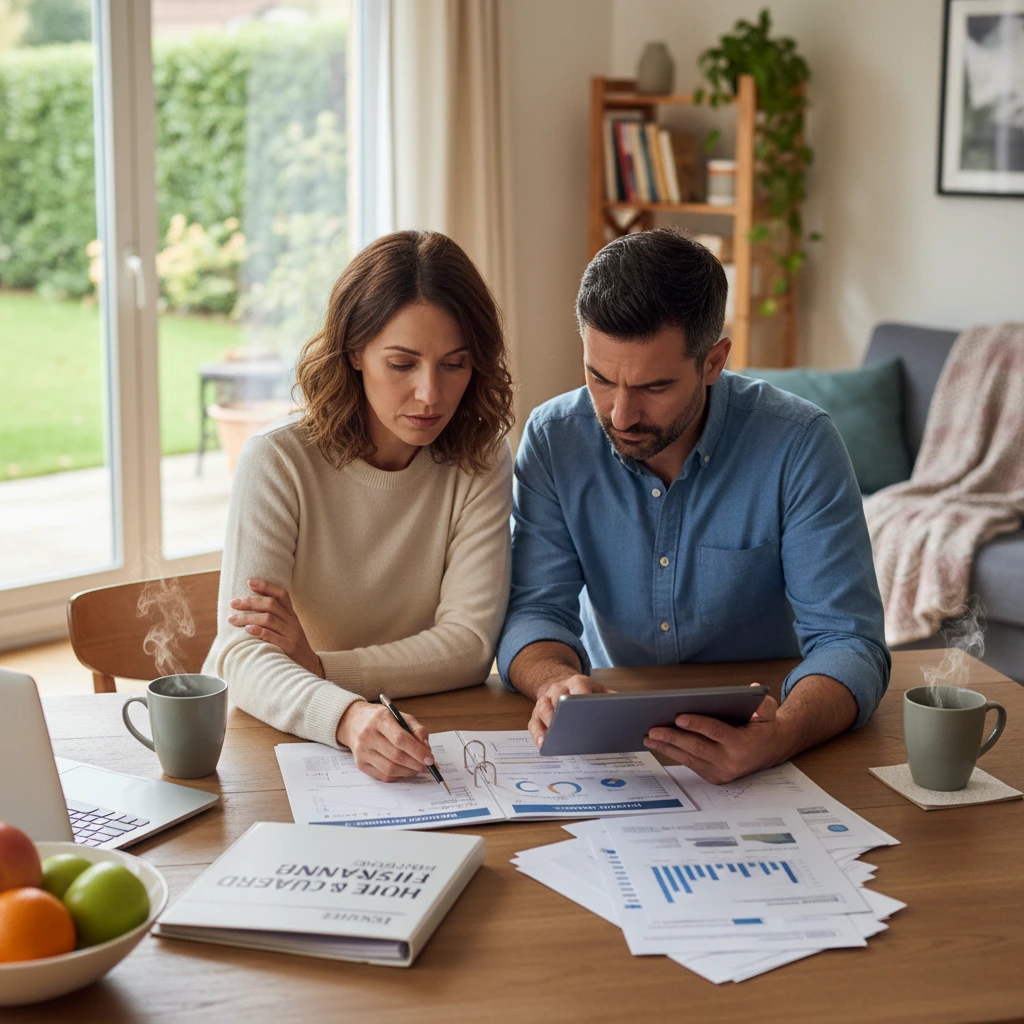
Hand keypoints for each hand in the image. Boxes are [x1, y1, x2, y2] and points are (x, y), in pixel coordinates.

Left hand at [228, 578, 322, 676]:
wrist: (310, 668)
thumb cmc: (292, 648)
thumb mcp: (288, 629)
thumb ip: (274, 619)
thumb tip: (248, 609)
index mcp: (292, 616)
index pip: (281, 595)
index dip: (266, 586)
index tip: (249, 582)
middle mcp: (292, 622)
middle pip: (271, 604)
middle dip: (250, 601)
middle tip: (233, 603)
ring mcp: (292, 634)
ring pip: (269, 619)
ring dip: (248, 617)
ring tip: (232, 619)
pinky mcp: (290, 648)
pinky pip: (273, 637)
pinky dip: (259, 631)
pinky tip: (247, 630)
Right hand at [336, 702, 433, 781]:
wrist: (353, 721)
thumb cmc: (381, 719)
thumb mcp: (401, 716)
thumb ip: (417, 730)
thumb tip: (426, 750)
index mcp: (380, 719)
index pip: (400, 739)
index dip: (417, 751)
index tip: (430, 759)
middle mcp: (368, 735)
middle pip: (396, 756)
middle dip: (416, 764)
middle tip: (429, 767)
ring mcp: (362, 751)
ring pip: (390, 769)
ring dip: (409, 772)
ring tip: (418, 769)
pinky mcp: (360, 764)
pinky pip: (383, 776)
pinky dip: (398, 776)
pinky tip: (405, 771)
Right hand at [528, 674, 610, 748]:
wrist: (560, 682)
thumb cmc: (583, 692)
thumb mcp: (599, 690)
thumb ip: (613, 698)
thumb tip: (633, 709)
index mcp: (577, 682)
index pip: (579, 686)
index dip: (581, 697)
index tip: (585, 708)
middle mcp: (558, 689)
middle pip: (558, 697)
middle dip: (562, 712)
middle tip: (567, 727)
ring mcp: (545, 700)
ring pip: (543, 709)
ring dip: (548, 724)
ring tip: (554, 739)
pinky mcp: (535, 714)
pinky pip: (533, 723)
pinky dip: (537, 734)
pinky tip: (544, 745)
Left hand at [643, 684, 784, 783]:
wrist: (772, 750)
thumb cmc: (765, 726)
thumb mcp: (768, 711)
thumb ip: (761, 703)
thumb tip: (752, 690)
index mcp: (743, 744)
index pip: (717, 732)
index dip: (697, 724)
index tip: (679, 717)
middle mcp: (731, 762)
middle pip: (697, 747)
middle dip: (673, 737)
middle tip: (653, 728)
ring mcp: (722, 772)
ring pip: (690, 758)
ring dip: (667, 747)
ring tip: (649, 737)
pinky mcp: (715, 777)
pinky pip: (691, 764)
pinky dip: (674, 754)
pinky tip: (660, 744)